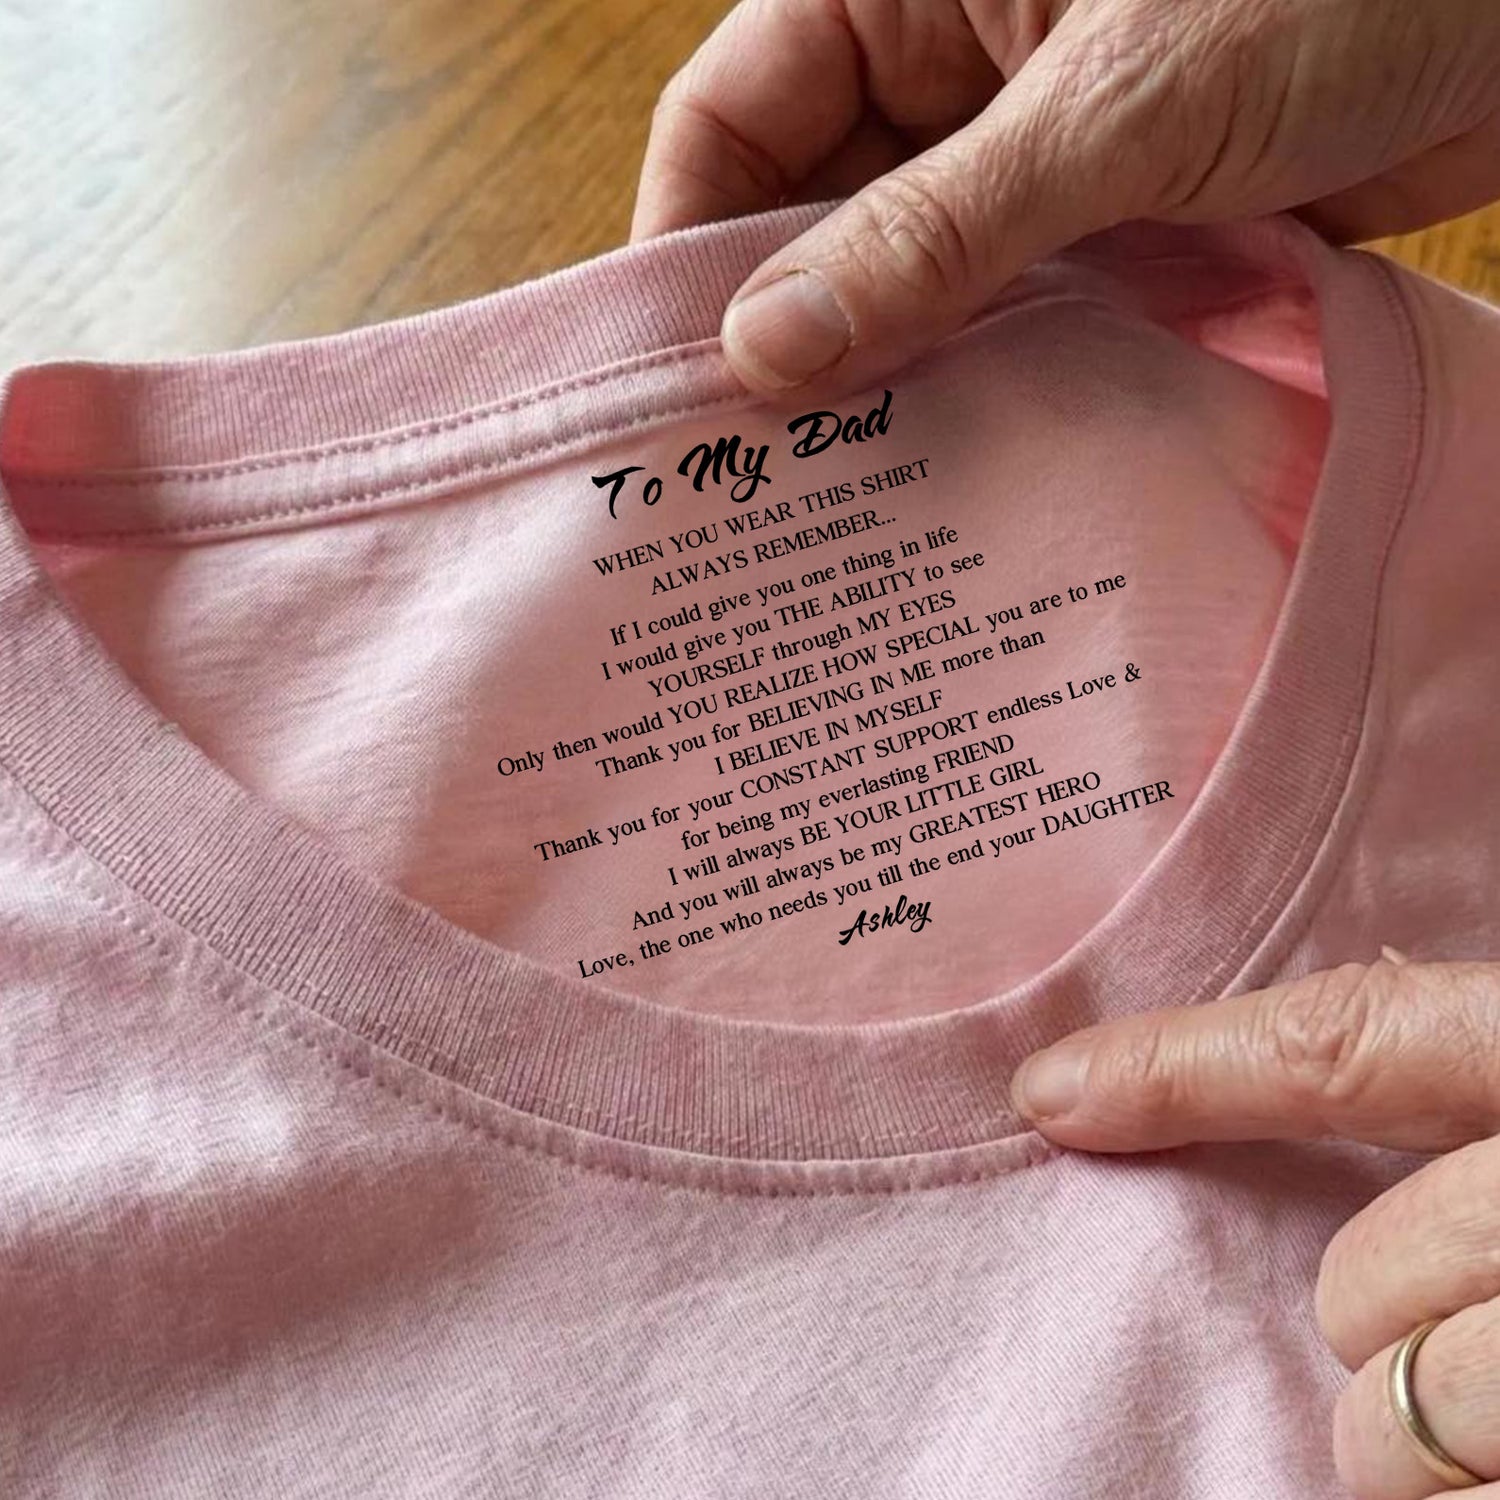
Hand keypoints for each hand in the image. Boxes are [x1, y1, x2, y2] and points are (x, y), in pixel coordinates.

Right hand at [632, 0, 1499, 399]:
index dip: (690, 248)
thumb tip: (768, 353)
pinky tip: (966, 464)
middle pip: (811, 214)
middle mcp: (951, 67)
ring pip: (908, 279)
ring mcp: (1029, 155)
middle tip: (765, 476)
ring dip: (892, 375)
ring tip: (854, 495)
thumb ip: (932, 234)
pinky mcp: (1107, 225)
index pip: (735, 118)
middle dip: (791, 336)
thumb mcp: (1111, 107)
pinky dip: (987, 382)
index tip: (677, 384)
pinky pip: (1006, 314)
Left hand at [1010, 948, 1499, 1498]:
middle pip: (1357, 1284)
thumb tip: (1311, 1010)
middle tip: (1437, 1308)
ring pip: (1390, 1429)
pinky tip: (1493, 1463)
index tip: (1042, 1095)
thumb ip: (1442, 1059)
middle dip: (1366, 1312)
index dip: (1182, 1071)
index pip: (1347, 1048)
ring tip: (1489, 1402)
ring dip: (1412, 1433)